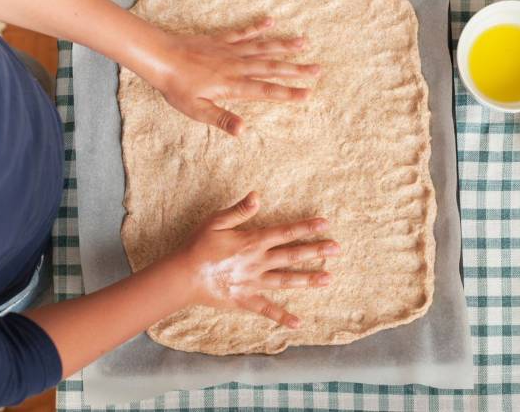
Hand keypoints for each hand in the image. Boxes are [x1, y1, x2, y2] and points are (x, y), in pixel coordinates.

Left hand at [151, 17, 320, 135]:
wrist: (159, 57)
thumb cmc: (176, 87)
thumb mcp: (197, 110)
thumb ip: (222, 119)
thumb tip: (243, 131)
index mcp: (233, 85)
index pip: (266, 90)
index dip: (288, 93)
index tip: (307, 94)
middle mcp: (237, 65)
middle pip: (272, 67)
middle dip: (296, 69)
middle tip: (318, 69)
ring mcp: (230, 51)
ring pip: (263, 47)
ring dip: (285, 46)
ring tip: (305, 42)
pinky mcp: (221, 40)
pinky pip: (243, 32)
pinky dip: (258, 27)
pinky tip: (271, 21)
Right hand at [177, 191, 339, 327]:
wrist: (182, 276)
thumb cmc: (198, 245)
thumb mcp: (216, 221)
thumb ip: (239, 210)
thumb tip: (257, 196)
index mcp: (252, 241)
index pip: (285, 232)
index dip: (306, 227)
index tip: (325, 223)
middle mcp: (258, 262)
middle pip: (292, 255)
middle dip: (316, 251)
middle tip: (337, 248)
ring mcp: (253, 282)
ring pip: (286, 280)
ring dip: (308, 279)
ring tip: (329, 279)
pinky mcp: (245, 299)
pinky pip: (266, 309)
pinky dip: (282, 316)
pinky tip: (298, 323)